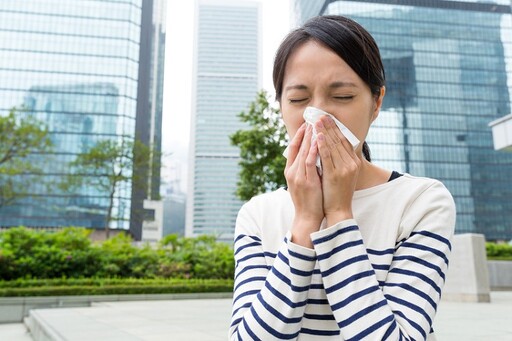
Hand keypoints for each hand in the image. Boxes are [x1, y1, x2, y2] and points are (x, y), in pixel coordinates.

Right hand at [285, 123, 323, 246]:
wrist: (307, 217)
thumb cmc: (309, 200)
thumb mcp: (304, 181)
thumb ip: (306, 168)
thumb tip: (313, 155)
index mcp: (290, 171)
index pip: (292, 148)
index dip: (299, 135)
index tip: (306, 124)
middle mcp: (291, 172)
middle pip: (297, 147)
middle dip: (305, 132)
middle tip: (311, 119)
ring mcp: (298, 176)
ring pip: (302, 152)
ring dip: (309, 138)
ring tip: (315, 125)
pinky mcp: (306, 181)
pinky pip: (310, 163)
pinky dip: (313, 151)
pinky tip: (318, 142)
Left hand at [315, 116, 359, 225]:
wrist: (339, 210)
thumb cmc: (338, 193)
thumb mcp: (344, 174)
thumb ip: (342, 161)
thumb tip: (335, 147)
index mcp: (354, 162)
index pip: (345, 141)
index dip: (336, 129)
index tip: (328, 119)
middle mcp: (351, 164)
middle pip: (339, 140)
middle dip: (329, 126)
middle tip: (321, 115)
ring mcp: (344, 169)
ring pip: (333, 146)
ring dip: (324, 132)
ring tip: (317, 121)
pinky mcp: (335, 175)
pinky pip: (327, 157)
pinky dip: (322, 145)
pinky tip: (317, 136)